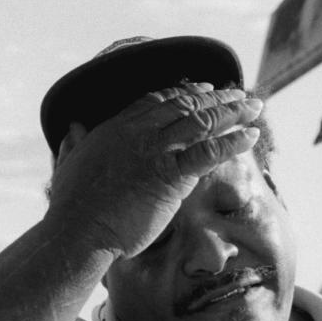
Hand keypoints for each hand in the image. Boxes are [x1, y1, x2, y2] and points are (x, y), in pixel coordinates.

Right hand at [46, 83, 263, 260]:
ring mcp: (156, 152)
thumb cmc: (70, 208)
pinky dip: (234, 142)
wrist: (78, 232)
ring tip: (255, 106)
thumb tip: (72, 127)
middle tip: (239, 94)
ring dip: (233, 112)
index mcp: (116, 127)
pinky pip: (210, 152)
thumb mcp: (67, 164)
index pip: (157, 100)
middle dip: (217, 98)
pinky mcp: (171, 176)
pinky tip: (252, 135)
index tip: (204, 89)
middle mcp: (139, 133)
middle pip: (186, 105)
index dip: (185, 92)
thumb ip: (73, 143)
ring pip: (202, 122)